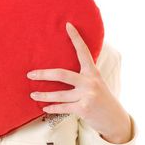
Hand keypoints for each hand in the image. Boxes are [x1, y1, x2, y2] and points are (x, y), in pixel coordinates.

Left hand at [27, 22, 131, 143]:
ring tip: (33, 95)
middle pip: (61, 74)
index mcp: (92, 72)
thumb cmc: (101, 99)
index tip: (68, 25)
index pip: (83, 51)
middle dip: (43, 74)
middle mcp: (90, 82)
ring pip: (59, 94)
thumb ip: (83, 75)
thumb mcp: (96, 82)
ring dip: (43, 95)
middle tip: (30, 74)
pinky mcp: (84, 109)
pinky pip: (63, 108)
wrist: (115, 119)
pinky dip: (52, 108)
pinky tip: (44, 108)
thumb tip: (63, 68)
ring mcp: (87, 96)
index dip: (76, 37)